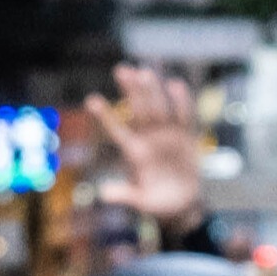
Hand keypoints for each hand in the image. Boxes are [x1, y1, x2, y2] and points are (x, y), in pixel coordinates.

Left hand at [85, 65, 206, 227]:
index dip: (106, 116)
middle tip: (121, 70)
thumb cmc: (158, 205)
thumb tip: (102, 194)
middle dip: (130, 92)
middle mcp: (148, 139)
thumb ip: (125, 195)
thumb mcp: (142, 203)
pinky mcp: (185, 137)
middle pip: (137, 111)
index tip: (91, 100)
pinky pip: (183, 117)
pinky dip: (181, 103)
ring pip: (158, 108)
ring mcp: (166, 136)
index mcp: (134, 153)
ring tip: (144, 71)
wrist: (182, 205)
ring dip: (152, 91)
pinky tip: (176, 85)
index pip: (117, 131)